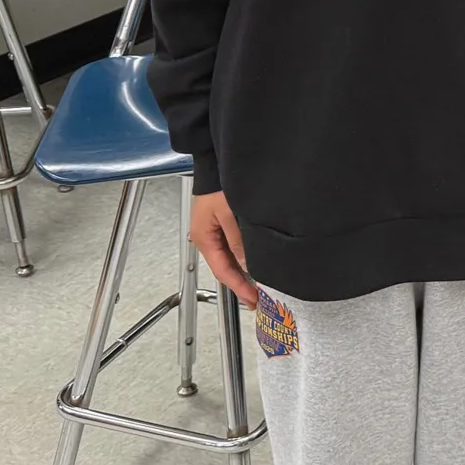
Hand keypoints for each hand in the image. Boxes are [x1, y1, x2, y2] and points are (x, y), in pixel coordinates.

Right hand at [191, 191, 257, 308]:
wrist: (215, 164)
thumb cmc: (218, 184)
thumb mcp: (229, 214)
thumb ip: (238, 241)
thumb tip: (247, 265)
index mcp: (204, 239)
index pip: (223, 271)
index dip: (239, 287)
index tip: (253, 299)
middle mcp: (207, 238)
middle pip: (225, 267)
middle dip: (242, 283)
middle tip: (259, 298)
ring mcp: (214, 232)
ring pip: (230, 258)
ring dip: (244, 271)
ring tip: (260, 285)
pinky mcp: (223, 224)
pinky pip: (233, 246)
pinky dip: (244, 257)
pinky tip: (255, 262)